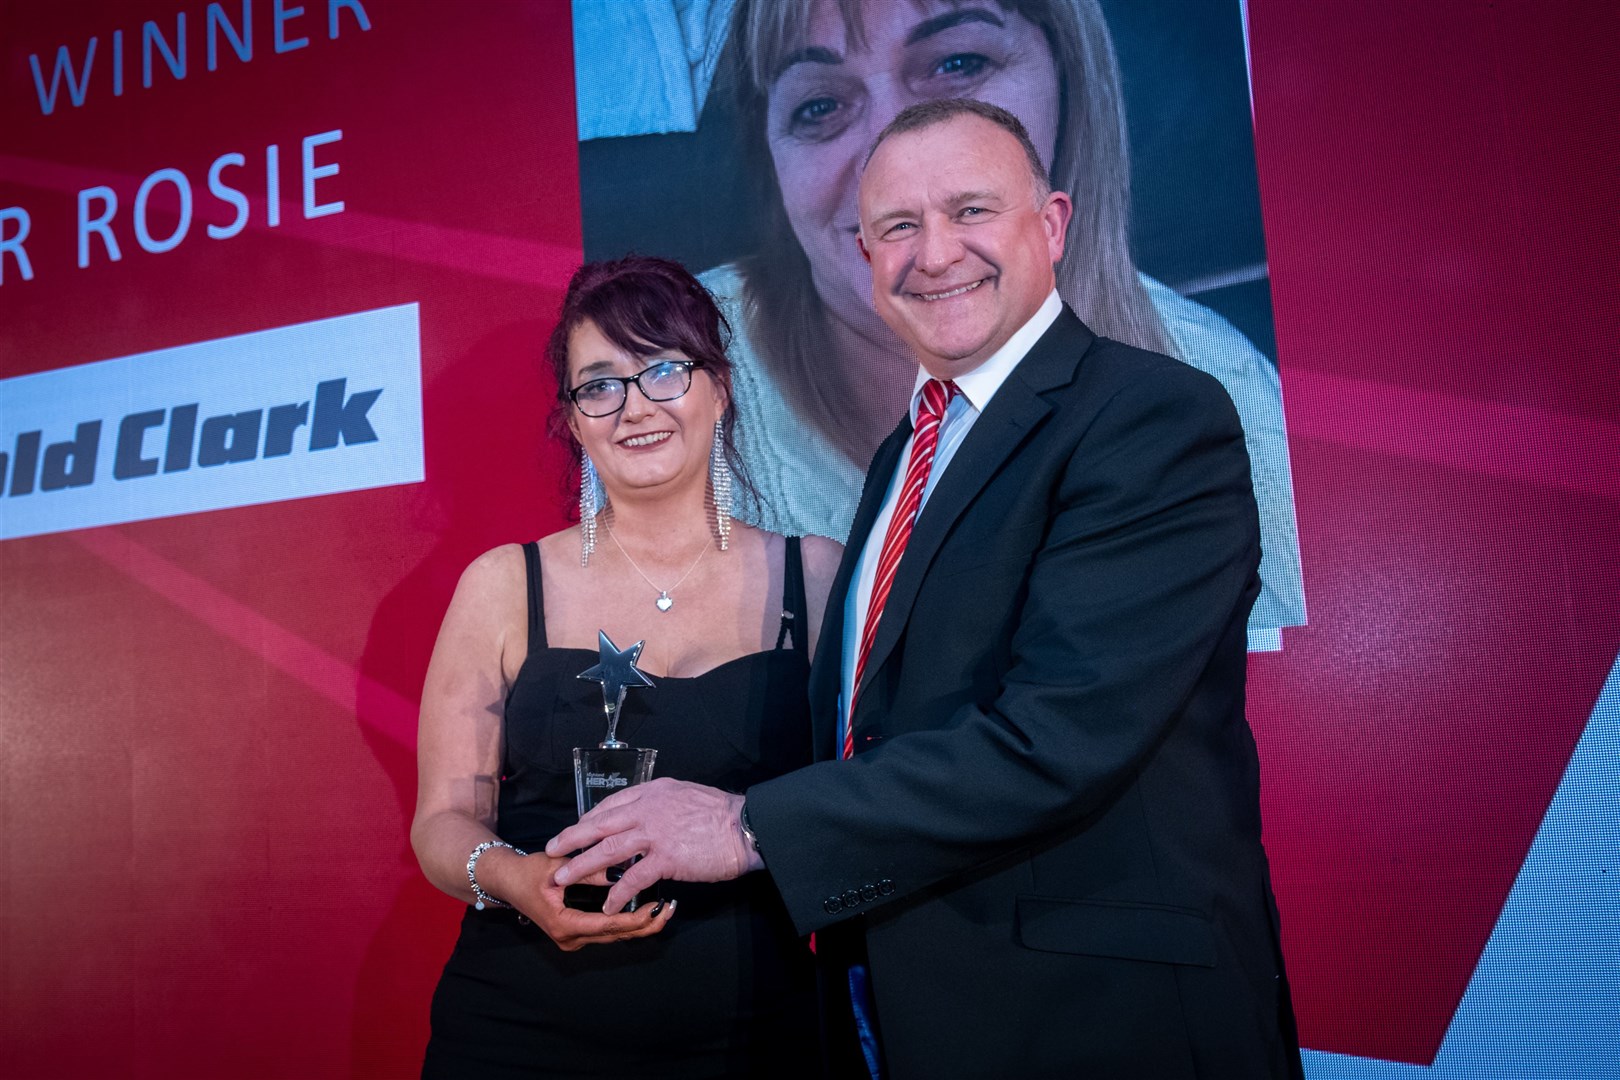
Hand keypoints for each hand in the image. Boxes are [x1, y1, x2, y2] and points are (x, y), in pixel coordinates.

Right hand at [498, 850, 674, 950]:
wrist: (508, 881)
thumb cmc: (529, 873)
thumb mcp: (558, 867)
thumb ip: (588, 871)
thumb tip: (620, 871)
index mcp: (565, 925)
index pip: (609, 925)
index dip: (637, 919)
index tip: (658, 908)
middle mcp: (571, 938)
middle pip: (617, 935)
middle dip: (646, 924)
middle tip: (670, 910)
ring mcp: (574, 938)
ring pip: (615, 936)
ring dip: (640, 925)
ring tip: (664, 910)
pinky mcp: (578, 932)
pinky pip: (608, 931)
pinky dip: (627, 922)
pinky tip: (645, 911)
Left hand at [545, 778, 762, 913]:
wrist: (745, 826)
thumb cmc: (722, 813)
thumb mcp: (686, 795)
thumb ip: (663, 804)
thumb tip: (648, 815)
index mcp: (653, 792)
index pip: (611, 804)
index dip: (589, 819)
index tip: (576, 830)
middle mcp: (649, 809)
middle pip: (600, 824)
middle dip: (572, 838)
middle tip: (552, 851)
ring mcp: (655, 833)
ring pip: (608, 850)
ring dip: (583, 865)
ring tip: (564, 878)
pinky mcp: (666, 858)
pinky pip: (634, 878)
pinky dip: (617, 893)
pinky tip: (608, 905)